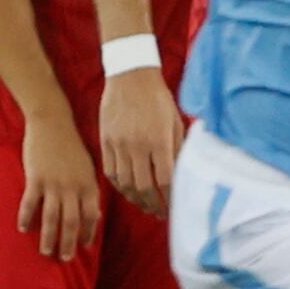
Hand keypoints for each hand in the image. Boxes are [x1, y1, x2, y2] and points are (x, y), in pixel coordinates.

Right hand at [20, 110, 100, 261]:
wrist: (53, 122)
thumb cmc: (71, 145)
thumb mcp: (88, 167)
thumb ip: (90, 190)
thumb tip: (94, 214)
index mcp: (89, 184)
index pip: (92, 216)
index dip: (88, 233)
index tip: (84, 246)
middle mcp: (73, 187)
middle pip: (72, 222)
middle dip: (68, 243)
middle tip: (64, 259)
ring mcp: (54, 183)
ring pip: (52, 218)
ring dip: (49, 238)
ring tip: (46, 252)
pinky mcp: (36, 178)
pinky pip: (31, 203)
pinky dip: (27, 218)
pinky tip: (24, 229)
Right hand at [98, 64, 184, 214]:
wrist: (130, 75)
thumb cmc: (158, 97)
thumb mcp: (175, 120)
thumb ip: (179, 149)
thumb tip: (184, 175)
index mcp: (159, 140)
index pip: (166, 180)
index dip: (170, 199)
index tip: (175, 208)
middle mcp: (137, 145)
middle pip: (144, 187)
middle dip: (153, 205)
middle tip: (160, 214)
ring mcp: (119, 144)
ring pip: (125, 184)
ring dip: (135, 200)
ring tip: (145, 206)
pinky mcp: (105, 141)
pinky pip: (110, 172)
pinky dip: (119, 186)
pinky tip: (128, 191)